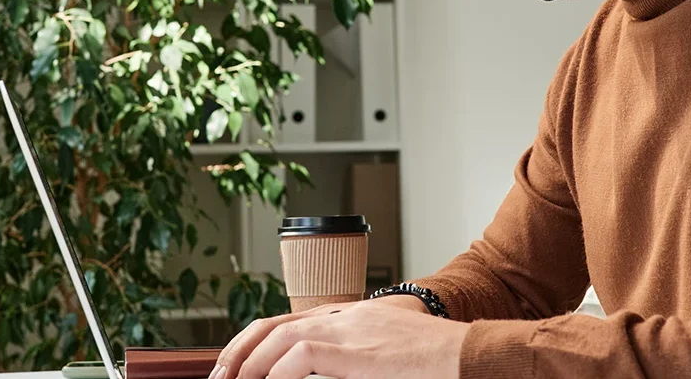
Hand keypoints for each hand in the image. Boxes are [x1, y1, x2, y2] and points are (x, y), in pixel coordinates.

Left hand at [211, 298, 468, 378]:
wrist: (469, 356)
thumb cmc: (437, 364)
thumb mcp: (386, 356)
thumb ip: (353, 361)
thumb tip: (320, 372)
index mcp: (351, 317)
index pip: (287, 321)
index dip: (254, 342)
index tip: (234, 366)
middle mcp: (345, 317)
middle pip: (273, 325)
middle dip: (238, 353)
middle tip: (220, 378)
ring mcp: (350, 329)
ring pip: (279, 339)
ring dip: (251, 366)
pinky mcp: (355, 350)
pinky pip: (300, 357)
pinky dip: (276, 374)